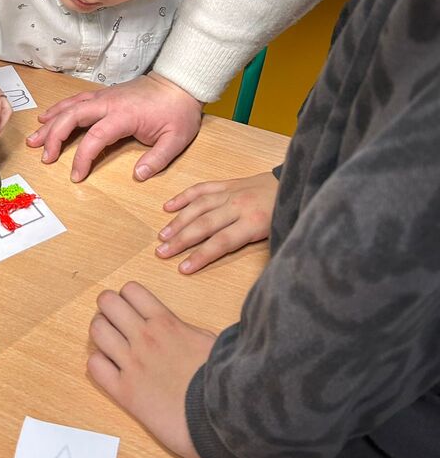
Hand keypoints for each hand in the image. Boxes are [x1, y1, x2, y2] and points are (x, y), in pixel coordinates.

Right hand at [27, 72, 202, 182]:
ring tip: (35, 139)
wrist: (181, 82)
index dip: (82, 158)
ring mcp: (104, 96)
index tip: (76, 176)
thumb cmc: (178, 110)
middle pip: (72, 117)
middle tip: (44, 157)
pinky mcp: (104, 94)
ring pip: (70, 107)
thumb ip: (157, 159)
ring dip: (51, 123)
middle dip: (54, 137)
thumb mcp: (176, 138)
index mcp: (124, 115)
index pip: (95, 137)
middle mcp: (109, 103)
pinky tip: (48, 118)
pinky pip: (76, 100)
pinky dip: (60, 109)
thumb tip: (138, 176)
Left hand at [88, 281, 214, 457]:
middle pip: (107, 303)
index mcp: (166, 322)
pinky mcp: (124, 391)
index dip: (127, 297)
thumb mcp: (210, 341)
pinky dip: (98, 363)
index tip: (132, 308)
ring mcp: (131, 363)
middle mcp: (144, 337)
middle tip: (116, 322)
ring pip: (97, 330)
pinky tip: (110, 369)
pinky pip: (94, 366)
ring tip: (110, 344)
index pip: (131, 290)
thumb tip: (180, 328)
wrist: (218, 417)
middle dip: (108, 308)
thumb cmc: (221, 380)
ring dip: (101, 332)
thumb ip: (187, 330)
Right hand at [157, 172, 278, 273]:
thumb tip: (254, 275)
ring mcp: (231, 192)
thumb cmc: (288, 213)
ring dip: (178, 221)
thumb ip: (263, 252)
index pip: (221, 242)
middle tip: (161, 252)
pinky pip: (202, 188)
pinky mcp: (228, 182)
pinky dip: (184, 197)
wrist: (296, 183)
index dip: (201, 256)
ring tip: (162, 236)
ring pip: (198, 206)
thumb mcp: (281, 235)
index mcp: (253, 222)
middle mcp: (238, 206)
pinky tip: (168, 207)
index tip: (183, 268)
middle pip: (204, 225)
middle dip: (181, 240)